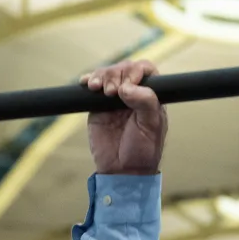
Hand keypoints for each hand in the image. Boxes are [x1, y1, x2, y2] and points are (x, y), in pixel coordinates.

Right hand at [82, 60, 166, 175]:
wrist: (122, 170)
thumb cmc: (143, 151)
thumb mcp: (151, 127)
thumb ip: (145, 103)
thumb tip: (126, 86)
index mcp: (151, 98)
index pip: (146, 71)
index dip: (136, 70)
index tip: (128, 83)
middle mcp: (133, 95)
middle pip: (124, 69)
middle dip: (115, 74)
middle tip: (112, 92)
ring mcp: (115, 99)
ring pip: (108, 74)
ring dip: (101, 75)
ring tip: (98, 89)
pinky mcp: (98, 106)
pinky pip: (93, 88)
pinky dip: (89, 80)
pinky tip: (87, 83)